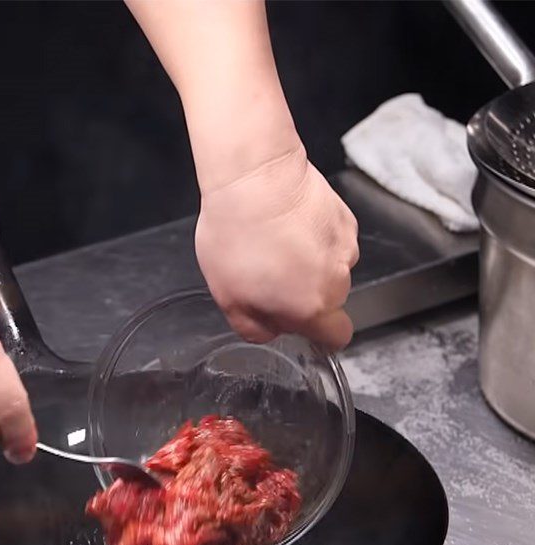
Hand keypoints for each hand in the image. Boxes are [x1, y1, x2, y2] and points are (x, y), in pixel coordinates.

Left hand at [195, 145, 358, 349]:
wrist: (254, 177)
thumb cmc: (237, 235)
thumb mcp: (228, 297)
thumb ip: (253, 327)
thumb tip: (269, 332)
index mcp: (310, 308)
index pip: (337, 337)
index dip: (320, 335)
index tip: (301, 324)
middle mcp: (336, 281)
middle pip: (330, 302)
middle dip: (305, 295)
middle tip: (269, 275)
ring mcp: (345, 249)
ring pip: (331, 270)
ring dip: (309, 265)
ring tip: (275, 245)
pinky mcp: (345, 220)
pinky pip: (332, 241)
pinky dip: (315, 238)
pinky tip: (289, 225)